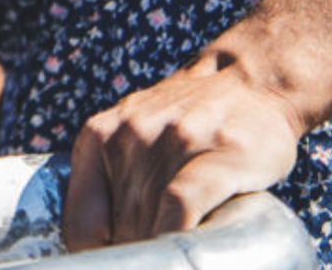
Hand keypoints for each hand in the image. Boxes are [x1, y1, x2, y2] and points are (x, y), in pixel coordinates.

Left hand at [64, 53, 305, 248]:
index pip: (81, 227)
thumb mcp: (131, 137)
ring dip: (162, 254)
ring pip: (150, 223)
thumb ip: (110, 182)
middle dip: (140, 260)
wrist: (250, 80)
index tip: (120, 267)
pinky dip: (179, 237)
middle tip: (155, 260)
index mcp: (98, 138)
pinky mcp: (221, 152)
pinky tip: (188, 251)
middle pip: (120, 231)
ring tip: (176, 258)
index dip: (98, 262)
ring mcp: (176, 140)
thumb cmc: (187, 123)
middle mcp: (130, 136)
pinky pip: (183, 204)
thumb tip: (93, 250)